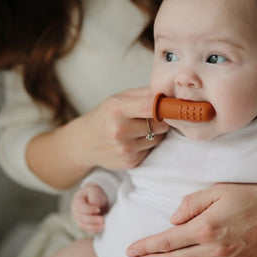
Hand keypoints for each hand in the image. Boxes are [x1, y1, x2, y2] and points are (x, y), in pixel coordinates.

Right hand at [26, 87, 168, 188]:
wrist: (85, 142)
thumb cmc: (106, 116)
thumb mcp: (119, 98)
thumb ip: (145, 94)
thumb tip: (171, 94)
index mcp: (117, 109)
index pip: (152, 106)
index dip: (165, 106)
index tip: (169, 106)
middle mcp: (120, 130)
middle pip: (160, 124)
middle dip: (161, 121)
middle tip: (151, 118)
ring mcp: (125, 149)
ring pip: (158, 138)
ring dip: (155, 134)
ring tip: (139, 130)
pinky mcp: (130, 162)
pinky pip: (151, 151)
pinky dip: (147, 146)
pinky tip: (133, 142)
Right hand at [71, 182, 107, 233]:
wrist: (95, 196)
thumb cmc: (94, 193)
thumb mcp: (94, 191)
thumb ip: (94, 200)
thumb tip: (96, 211)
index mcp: (77, 200)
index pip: (82, 207)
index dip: (90, 210)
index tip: (99, 209)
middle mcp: (75, 210)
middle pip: (82, 217)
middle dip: (93, 220)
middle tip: (102, 220)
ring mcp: (78, 217)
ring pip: (83, 225)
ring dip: (93, 227)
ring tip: (102, 226)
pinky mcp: (83, 223)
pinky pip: (86, 228)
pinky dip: (93, 229)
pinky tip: (100, 228)